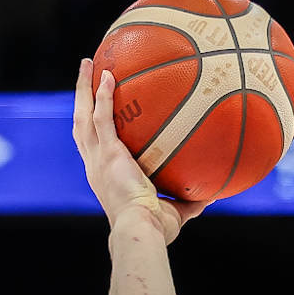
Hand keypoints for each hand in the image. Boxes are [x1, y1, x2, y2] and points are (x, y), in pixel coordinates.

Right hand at [71, 58, 203, 243]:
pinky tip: (106, 74)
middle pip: (80, 125)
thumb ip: (190, 202)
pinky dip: (102, 95)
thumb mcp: (175, 213)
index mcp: (104, 177)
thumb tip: (212, 194)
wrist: (141, 231)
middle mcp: (95, 166)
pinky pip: (102, 117)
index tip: (95, 112)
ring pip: (83, 115)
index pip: (93, 148)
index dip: (92, 129)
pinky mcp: (107, 154)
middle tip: (86, 75)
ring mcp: (98, 158)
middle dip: (81, 98)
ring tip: (88, 63)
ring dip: (83, 88)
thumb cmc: (156, 230)